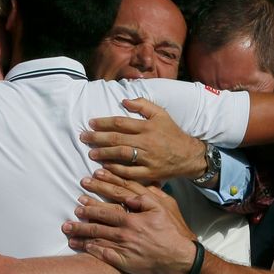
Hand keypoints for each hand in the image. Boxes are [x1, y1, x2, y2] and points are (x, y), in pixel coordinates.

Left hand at [62, 169, 195, 273]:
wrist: (178, 258)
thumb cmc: (172, 231)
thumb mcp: (163, 207)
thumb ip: (145, 198)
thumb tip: (128, 195)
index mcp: (132, 219)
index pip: (106, 209)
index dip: (92, 203)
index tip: (80, 197)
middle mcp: (124, 233)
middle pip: (97, 225)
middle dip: (81, 220)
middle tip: (68, 217)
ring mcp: (123, 249)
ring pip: (97, 240)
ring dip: (81, 236)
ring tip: (67, 232)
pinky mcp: (124, 262)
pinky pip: (104, 256)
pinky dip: (92, 251)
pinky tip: (82, 248)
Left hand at [80, 98, 206, 181]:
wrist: (189, 155)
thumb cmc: (172, 133)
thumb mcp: (161, 114)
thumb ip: (143, 105)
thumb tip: (124, 100)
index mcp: (147, 126)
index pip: (120, 122)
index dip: (103, 122)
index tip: (91, 123)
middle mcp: (147, 141)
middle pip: (117, 139)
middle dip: (97, 138)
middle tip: (83, 138)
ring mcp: (148, 158)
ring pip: (122, 155)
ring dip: (104, 154)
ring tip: (91, 153)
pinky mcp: (150, 173)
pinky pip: (130, 172)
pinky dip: (117, 170)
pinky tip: (105, 168)